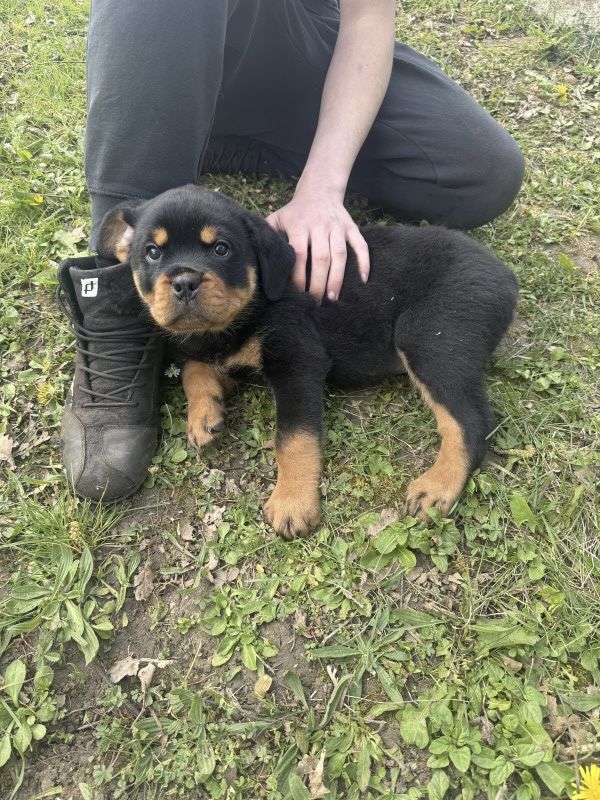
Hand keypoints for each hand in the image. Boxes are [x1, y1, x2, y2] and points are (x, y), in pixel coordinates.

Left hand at [266, 188, 369, 302]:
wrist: (319, 189)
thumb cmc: (295, 212)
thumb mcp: (277, 218)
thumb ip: (267, 236)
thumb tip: (253, 258)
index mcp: (300, 225)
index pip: (299, 254)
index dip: (299, 276)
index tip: (297, 294)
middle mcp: (320, 226)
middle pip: (321, 258)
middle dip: (318, 283)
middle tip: (315, 302)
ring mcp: (337, 227)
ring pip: (340, 255)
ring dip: (337, 278)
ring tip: (333, 298)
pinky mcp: (351, 227)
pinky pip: (360, 245)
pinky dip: (364, 262)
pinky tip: (364, 280)